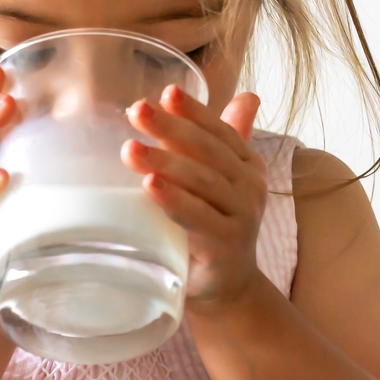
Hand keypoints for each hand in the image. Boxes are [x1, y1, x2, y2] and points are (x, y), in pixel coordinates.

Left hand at [125, 88, 268, 308]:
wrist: (224, 286)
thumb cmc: (212, 226)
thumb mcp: (215, 180)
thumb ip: (219, 139)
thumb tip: (248, 96)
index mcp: (247, 165)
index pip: (221, 131)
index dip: (195, 111)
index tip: (166, 92)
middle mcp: (250, 187)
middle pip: (209, 152)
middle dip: (171, 128)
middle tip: (136, 111)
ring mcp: (242, 217)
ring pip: (203, 182)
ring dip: (165, 162)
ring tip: (129, 149)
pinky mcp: (226, 245)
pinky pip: (198, 218)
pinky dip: (174, 201)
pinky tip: (150, 186)